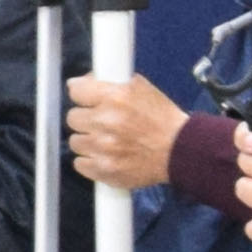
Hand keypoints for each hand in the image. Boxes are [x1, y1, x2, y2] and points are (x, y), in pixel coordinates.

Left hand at [60, 72, 190, 195]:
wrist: (179, 152)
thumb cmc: (162, 120)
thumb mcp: (140, 88)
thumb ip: (110, 82)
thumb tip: (82, 81)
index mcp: (115, 97)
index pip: (75, 91)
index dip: (82, 94)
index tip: (86, 99)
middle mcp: (106, 122)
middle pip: (72, 117)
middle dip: (86, 118)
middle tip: (101, 121)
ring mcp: (103, 148)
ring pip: (75, 141)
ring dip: (88, 140)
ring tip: (106, 140)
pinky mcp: (104, 170)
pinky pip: (80, 163)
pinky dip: (90, 160)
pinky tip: (105, 155)